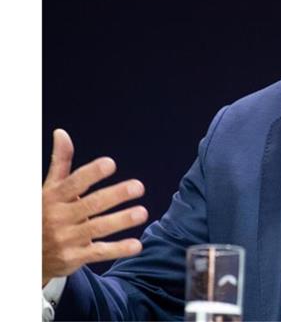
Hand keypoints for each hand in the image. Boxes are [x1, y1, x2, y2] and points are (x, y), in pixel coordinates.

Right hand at [42, 129, 147, 286]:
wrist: (27, 253)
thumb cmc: (45, 212)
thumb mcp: (48, 188)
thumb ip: (60, 162)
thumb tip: (61, 133)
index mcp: (54, 197)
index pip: (73, 183)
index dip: (91, 173)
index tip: (110, 163)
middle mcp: (60, 217)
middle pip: (91, 205)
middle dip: (115, 195)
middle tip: (139, 186)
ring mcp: (68, 238)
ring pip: (97, 228)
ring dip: (121, 221)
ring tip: (142, 212)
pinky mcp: (75, 257)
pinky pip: (99, 252)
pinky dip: (118, 249)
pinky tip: (137, 245)